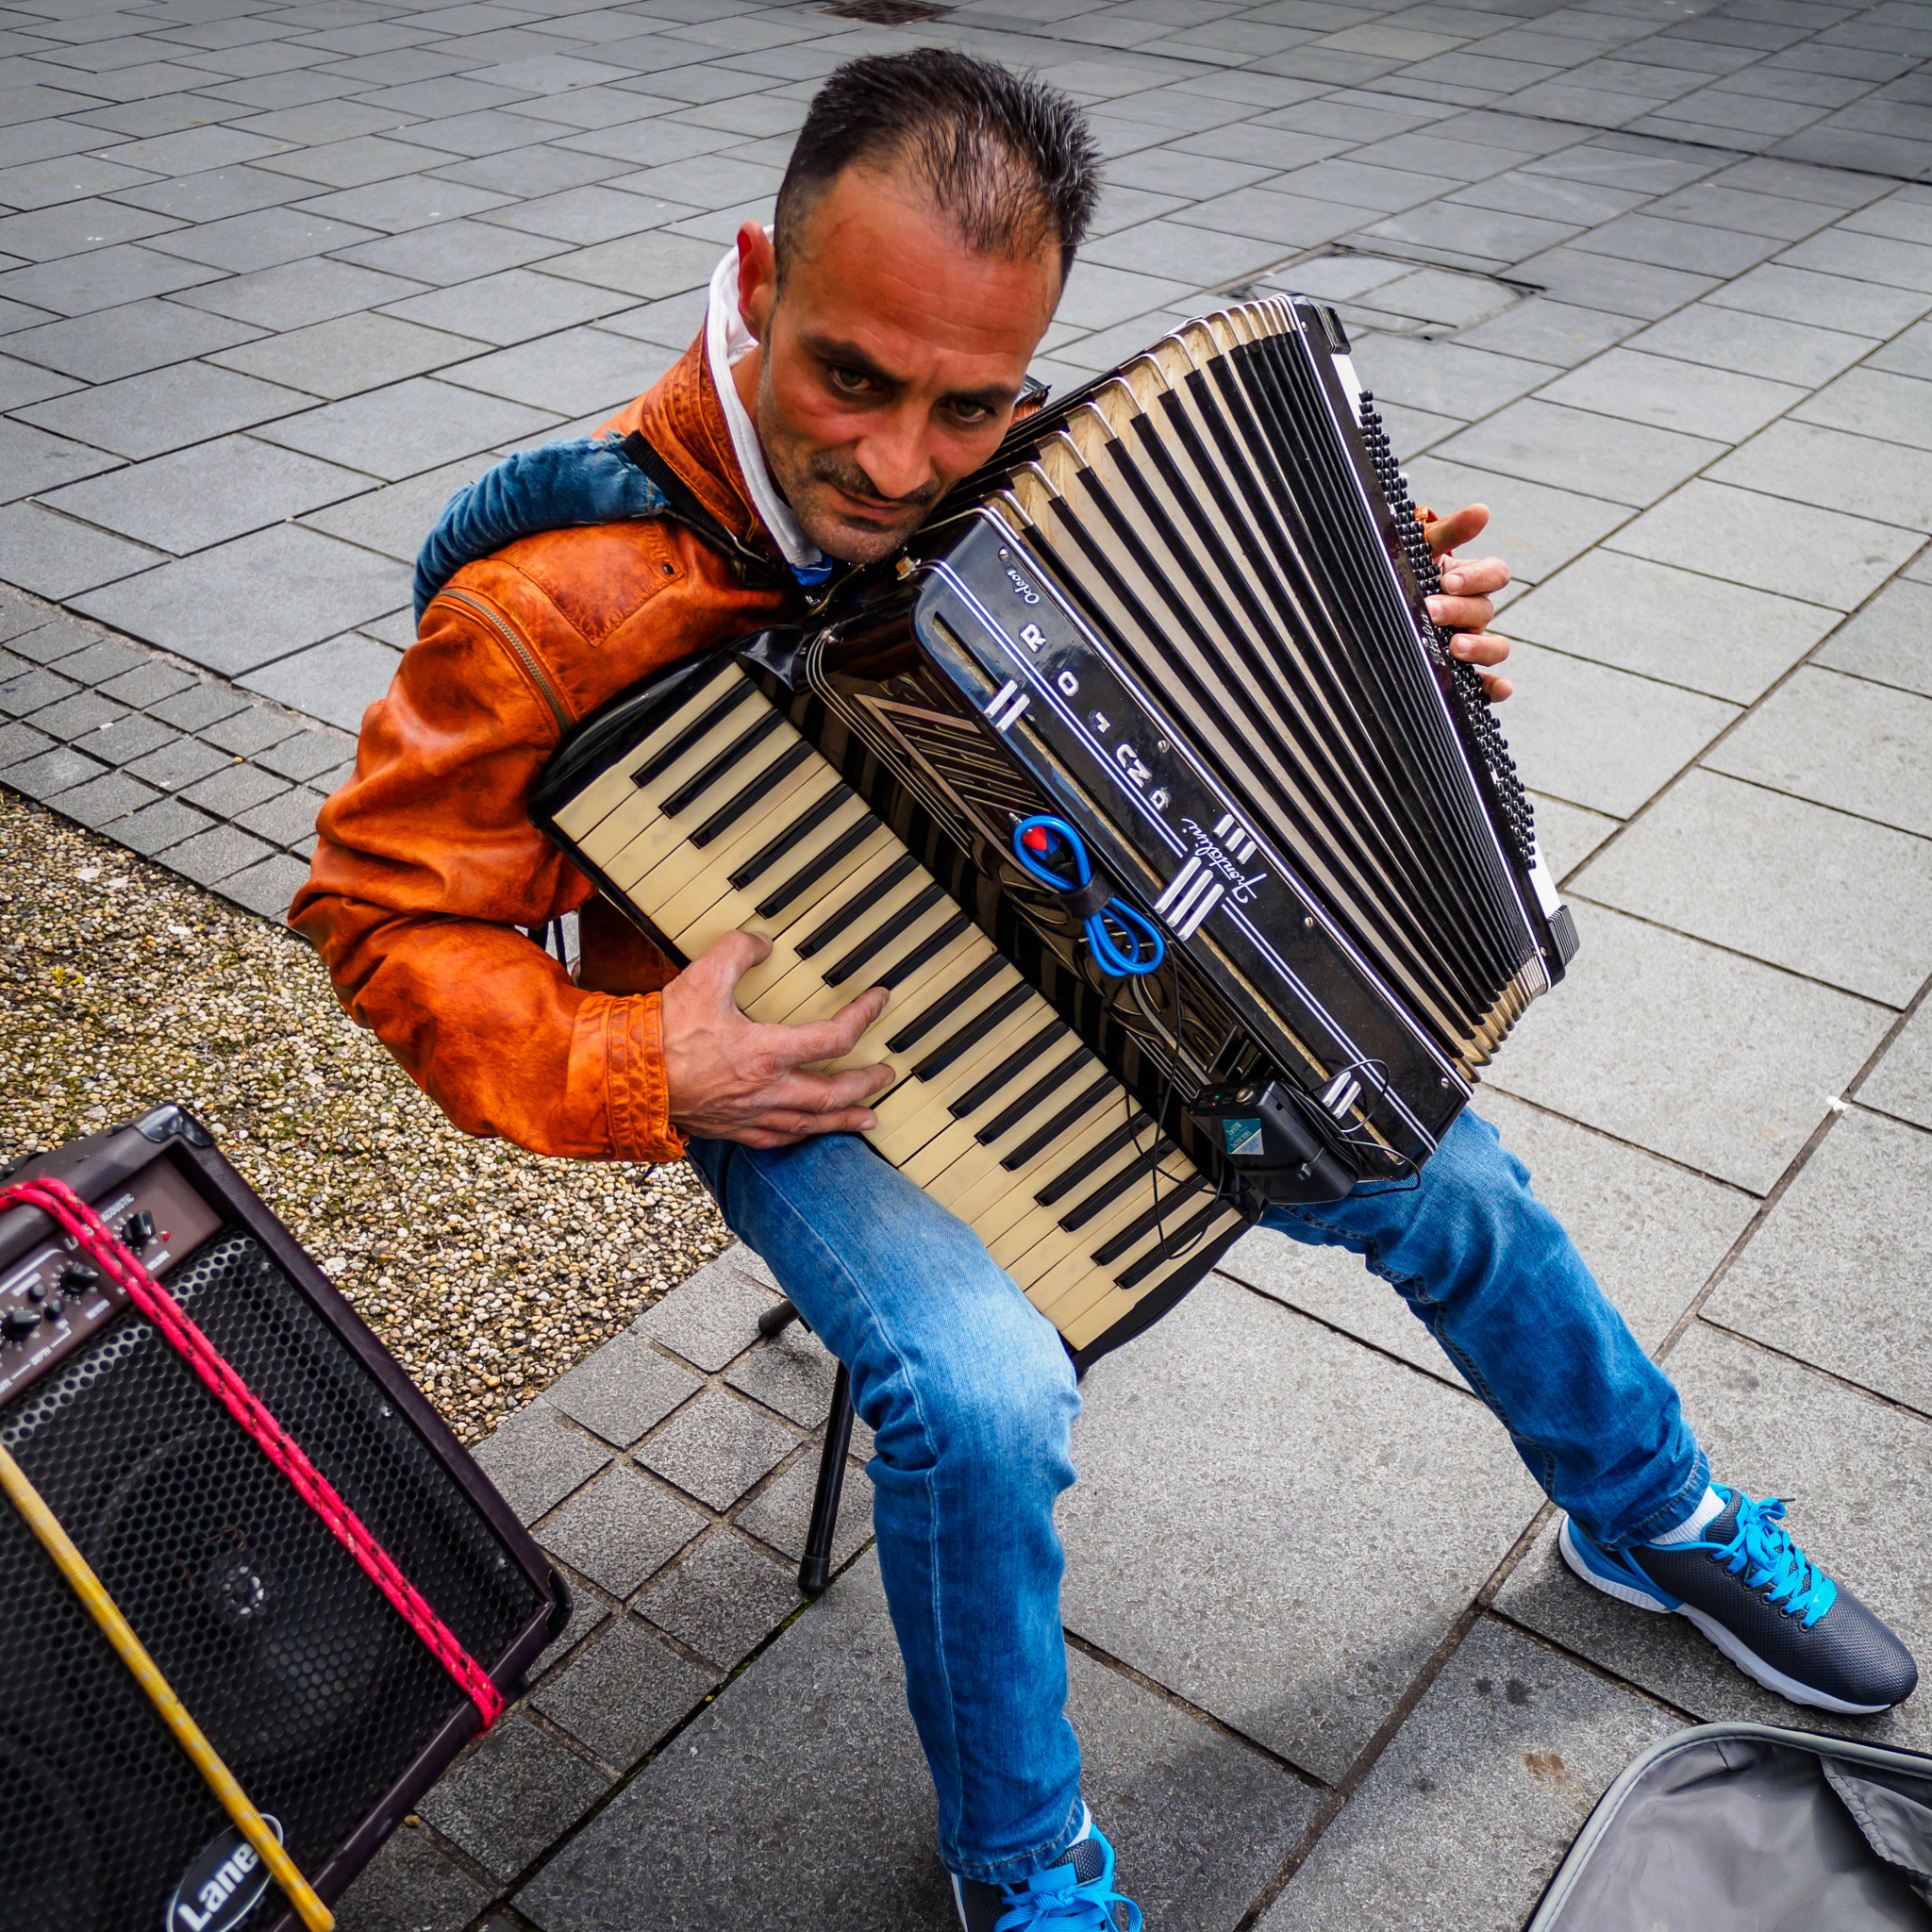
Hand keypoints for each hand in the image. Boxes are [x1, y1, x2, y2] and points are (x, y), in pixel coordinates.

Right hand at [660, 929, 894, 1147]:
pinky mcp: (731, 1129)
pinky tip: (808, 1133)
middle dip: (866, 1084)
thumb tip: (762, 942)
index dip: (864, 1017)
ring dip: (844, 1120)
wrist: (626, 1076)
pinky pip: (777, 1139)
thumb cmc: (663, 1033)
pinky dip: (801, 1136)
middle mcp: (766, 1089)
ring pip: (810, 1123)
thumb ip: (738, 951)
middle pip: (833, 1093)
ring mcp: (750, 1114)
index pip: (834, 1037)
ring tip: (868, 1120)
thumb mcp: (703, 976)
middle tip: (886, 1075)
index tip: (878, 1002)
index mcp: (766, 1052)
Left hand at [1422, 502, 1512, 700]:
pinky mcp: (1461, 670)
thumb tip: (1482, 511)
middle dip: (1458, 610)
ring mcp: (1470, 641)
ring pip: (1496, 646)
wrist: (1378, 597)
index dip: (1476, 577)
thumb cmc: (1405, 568)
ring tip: (1455, 646)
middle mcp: (1474, 611)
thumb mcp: (1421, 547)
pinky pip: (1485, 682)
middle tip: (1430, 611)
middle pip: (1485, 610)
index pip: (1494, 573)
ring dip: (1480, 647)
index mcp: (1470, 579)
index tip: (1447, 581)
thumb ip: (1448, 531)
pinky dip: (1495, 687)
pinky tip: (1500, 688)